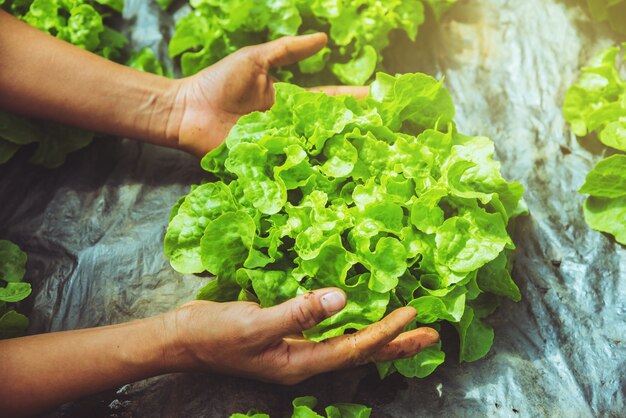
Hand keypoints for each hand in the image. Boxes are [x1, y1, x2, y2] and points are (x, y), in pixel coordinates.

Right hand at [161, 288, 439, 383]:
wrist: (183, 339)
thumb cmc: (214, 334)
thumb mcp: (255, 323)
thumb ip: (298, 312)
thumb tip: (342, 298)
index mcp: (300, 363)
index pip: (354, 349)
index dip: (385, 332)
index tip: (413, 315)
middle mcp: (305, 360)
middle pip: (360, 354)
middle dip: (396, 345)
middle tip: (430, 335)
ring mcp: (296, 350)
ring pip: (348, 344)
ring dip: (379, 335)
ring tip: (407, 328)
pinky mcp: (287, 337)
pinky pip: (330, 333)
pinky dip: (353, 325)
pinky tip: (359, 316)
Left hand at [168, 33, 368, 156]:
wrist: (187, 109)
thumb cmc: (219, 82)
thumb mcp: (257, 60)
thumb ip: (288, 51)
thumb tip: (324, 38)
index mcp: (288, 103)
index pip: (326, 102)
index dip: (350, 100)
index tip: (377, 98)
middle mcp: (287, 127)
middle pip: (325, 131)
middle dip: (352, 132)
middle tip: (383, 135)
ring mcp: (277, 148)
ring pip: (312, 153)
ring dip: (336, 156)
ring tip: (367, 159)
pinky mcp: (264, 165)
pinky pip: (289, 169)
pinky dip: (308, 175)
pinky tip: (332, 179)